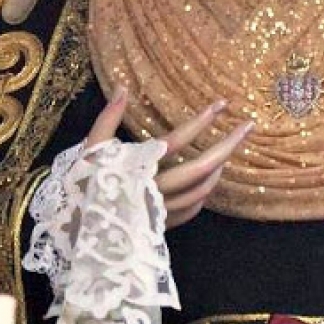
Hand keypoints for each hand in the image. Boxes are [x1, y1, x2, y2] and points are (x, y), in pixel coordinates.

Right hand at [86, 89, 253, 229]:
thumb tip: (123, 88)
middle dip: (228, 146)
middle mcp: (155, 191)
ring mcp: (161, 211)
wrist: (76, 234)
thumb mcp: (90, 150)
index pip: (177, 141)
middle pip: (201, 169)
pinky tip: (207, 182)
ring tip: (227, 151)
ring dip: (217, 169)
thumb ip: (108, 118)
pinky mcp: (160, 225)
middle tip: (248, 127)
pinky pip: (191, 210)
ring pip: (200, 191)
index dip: (200, 121)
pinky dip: (202, 194)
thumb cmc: (82, 186)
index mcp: (139, 168)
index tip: (220, 105)